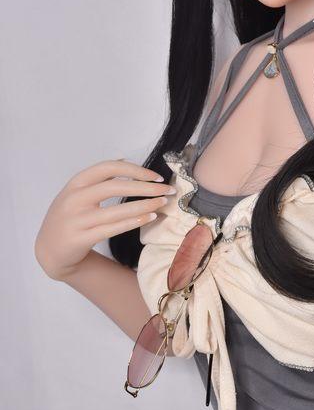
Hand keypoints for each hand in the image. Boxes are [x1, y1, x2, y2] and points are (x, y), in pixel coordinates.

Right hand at [34, 159, 175, 280]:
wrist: (50, 250)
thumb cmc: (69, 217)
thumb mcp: (77, 193)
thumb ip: (98, 178)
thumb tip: (125, 159)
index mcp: (76, 183)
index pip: (108, 168)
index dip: (135, 170)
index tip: (155, 176)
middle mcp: (74, 199)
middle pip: (116, 186)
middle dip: (146, 187)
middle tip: (167, 190)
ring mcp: (77, 220)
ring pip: (118, 210)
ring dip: (145, 205)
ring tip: (162, 203)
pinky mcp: (81, 239)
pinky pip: (113, 228)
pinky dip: (134, 221)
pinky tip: (150, 217)